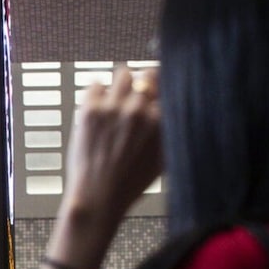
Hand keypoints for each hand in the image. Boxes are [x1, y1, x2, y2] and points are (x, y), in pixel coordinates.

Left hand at [63, 66, 162, 226]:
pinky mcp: (91, 109)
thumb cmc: (131, 182)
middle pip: (148, 75)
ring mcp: (115, 107)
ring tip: (117, 99)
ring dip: (121, 83)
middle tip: (135, 97)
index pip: (169, 85)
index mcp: (163, 120)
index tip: (156, 91)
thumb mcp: (165, 157)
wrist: (98, 196)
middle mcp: (141, 110)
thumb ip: (171, 129)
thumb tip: (177, 108)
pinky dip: (97, 91)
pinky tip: (99, 106)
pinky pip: (95, 83)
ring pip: (123, 73)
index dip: (161, 89)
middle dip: (143, 84)